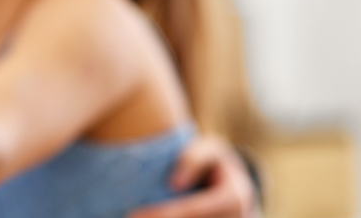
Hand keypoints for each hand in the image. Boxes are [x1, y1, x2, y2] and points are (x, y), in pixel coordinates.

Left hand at [129, 136, 257, 217]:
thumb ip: (194, 158)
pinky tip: (145, 217)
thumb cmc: (215, 164)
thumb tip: (174, 184)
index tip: (133, 214)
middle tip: (127, 216)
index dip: (163, 214)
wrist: (233, 188)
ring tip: (127, 216)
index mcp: (233, 198)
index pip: (193, 210)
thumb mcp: (210, 149)